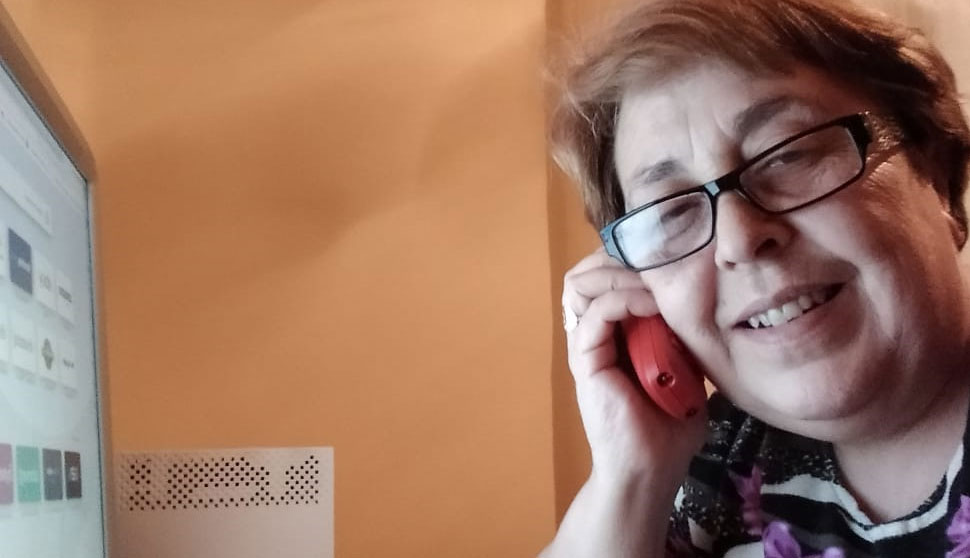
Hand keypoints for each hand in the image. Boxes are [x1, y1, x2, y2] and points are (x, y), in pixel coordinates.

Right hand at [562, 248, 705, 484]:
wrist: (652, 468)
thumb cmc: (671, 425)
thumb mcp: (685, 366)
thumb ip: (681, 335)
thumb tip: (703, 299)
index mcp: (615, 334)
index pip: (606, 278)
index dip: (627, 258)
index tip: (663, 249)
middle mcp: (595, 334)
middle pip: (587, 274)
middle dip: (616, 256)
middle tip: (652, 254)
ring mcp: (586, 347)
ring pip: (582, 286)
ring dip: (618, 273)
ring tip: (651, 277)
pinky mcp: (585, 361)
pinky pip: (596, 315)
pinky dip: (622, 300)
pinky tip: (652, 303)